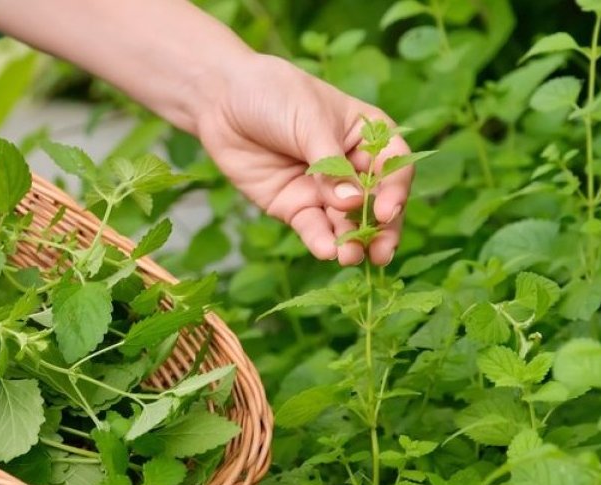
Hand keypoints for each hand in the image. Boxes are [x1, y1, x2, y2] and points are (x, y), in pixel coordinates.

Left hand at [195, 53, 411, 265]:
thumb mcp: (309, 122)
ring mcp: (322, 189)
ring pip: (345, 222)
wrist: (222, 100)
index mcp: (366, 136)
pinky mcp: (292, 205)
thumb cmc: (273, 95)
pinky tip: (326, 251)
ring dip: (351, 241)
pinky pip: (312, 228)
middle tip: (381, 252)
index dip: (394, 191)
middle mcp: (349, 166)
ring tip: (350, 257)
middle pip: (375, 203)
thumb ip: (330, 165)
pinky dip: (320, 241)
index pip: (393, 167)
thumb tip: (350, 203)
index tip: (385, 211)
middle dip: (380, 229)